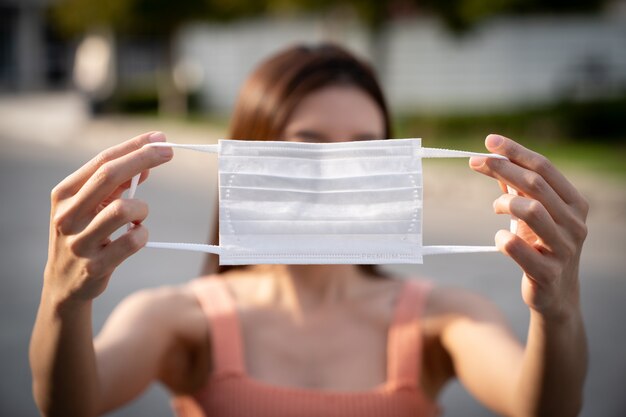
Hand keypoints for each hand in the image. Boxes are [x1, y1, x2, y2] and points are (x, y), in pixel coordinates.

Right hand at [44, 132, 172, 303]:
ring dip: (142, 209)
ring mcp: (79, 242)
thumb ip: (115, 186)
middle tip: (169, 152)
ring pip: (124, 210)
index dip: (133, 147)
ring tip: (138, 218)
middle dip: (143, 158)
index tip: (159, 138)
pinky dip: (143, 235)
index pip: (102, 161)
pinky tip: (136, 237)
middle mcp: (67, 215)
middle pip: (109, 175)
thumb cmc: (84, 235)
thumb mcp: (91, 207)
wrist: (64, 284)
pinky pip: (134, 241)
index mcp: (64, 194)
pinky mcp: (95, 266)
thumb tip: (147, 163)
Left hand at [470, 134, 588, 318]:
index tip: (489, 141)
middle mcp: (575, 223)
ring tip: (496, 206)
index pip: (545, 168)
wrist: (555, 295)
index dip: (516, 151)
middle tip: (474, 161)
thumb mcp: (533, 213)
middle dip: (502, 168)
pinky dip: (503, 238)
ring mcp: (564, 249)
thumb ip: (515, 186)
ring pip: (532, 211)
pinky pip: (517, 248)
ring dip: (505, 202)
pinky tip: (501, 238)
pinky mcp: (547, 273)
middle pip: (536, 185)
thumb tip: (490, 154)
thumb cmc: (541, 246)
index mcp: (574, 204)